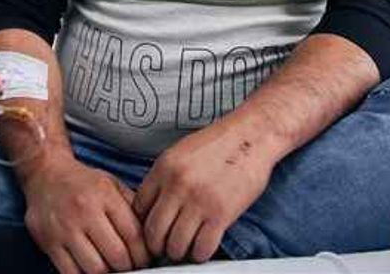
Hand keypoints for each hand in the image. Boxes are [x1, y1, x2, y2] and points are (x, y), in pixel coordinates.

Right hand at [21, 155, 150, 272]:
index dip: (144, 255)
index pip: (133, 236)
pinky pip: (70, 272)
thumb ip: (133, 208)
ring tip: (111, 268)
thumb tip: (152, 237)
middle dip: (128, 267)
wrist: (45, 173)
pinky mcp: (48, 242)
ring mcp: (64, 228)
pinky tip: (91, 268)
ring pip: (95, 269)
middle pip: (117, 256)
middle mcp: (84, 211)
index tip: (146, 260)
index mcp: (105, 195)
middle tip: (130, 267)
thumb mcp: (112, 185)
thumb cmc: (82, 182)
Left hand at [134, 119, 277, 262]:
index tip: (152, 230)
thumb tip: (152, 206)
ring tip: (184, 249)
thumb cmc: (218, 144)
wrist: (251, 136)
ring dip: (178, 252)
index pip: (138, 209)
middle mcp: (177, 185)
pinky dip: (200, 254)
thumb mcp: (180, 153)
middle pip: (153, 232)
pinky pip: (202, 247)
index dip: (143, 224)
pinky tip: (202, 248)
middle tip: (165, 248)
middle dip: (157, 245)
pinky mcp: (221, 214)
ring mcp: (198, 201)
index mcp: (163, 168)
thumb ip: (163, 177)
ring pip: (175, 245)